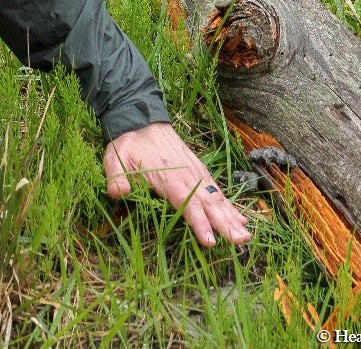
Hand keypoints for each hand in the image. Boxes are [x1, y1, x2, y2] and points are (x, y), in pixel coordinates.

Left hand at [103, 121, 251, 246]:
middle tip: (241, 241)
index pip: (185, 202)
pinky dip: (228, 204)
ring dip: (231, 215)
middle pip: (207, 202)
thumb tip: (117, 193)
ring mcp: (194, 171)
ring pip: (215, 196)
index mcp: (166, 175)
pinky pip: (215, 189)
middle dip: (224, 222)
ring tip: (245, 235)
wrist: (141, 119)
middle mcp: (186, 174)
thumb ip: (116, 176)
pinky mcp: (197, 169)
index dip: (198, 222)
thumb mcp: (115, 158)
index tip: (210, 240)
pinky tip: (239, 218)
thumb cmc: (128, 143)